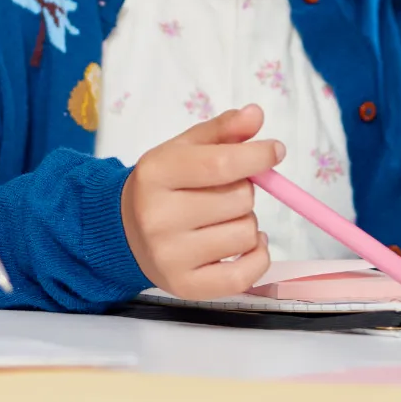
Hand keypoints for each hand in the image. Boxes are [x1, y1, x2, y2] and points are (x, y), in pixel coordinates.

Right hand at [119, 105, 276, 298]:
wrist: (125, 230)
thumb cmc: (164, 185)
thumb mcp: (184, 149)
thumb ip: (222, 131)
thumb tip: (255, 115)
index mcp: (156, 173)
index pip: (220, 164)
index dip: (257, 156)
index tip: (275, 151)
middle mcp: (158, 217)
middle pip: (239, 199)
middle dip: (243, 191)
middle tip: (223, 193)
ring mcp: (170, 256)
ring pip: (246, 234)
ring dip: (247, 223)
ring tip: (223, 220)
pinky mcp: (185, 286)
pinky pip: (244, 275)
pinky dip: (258, 257)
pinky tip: (248, 245)